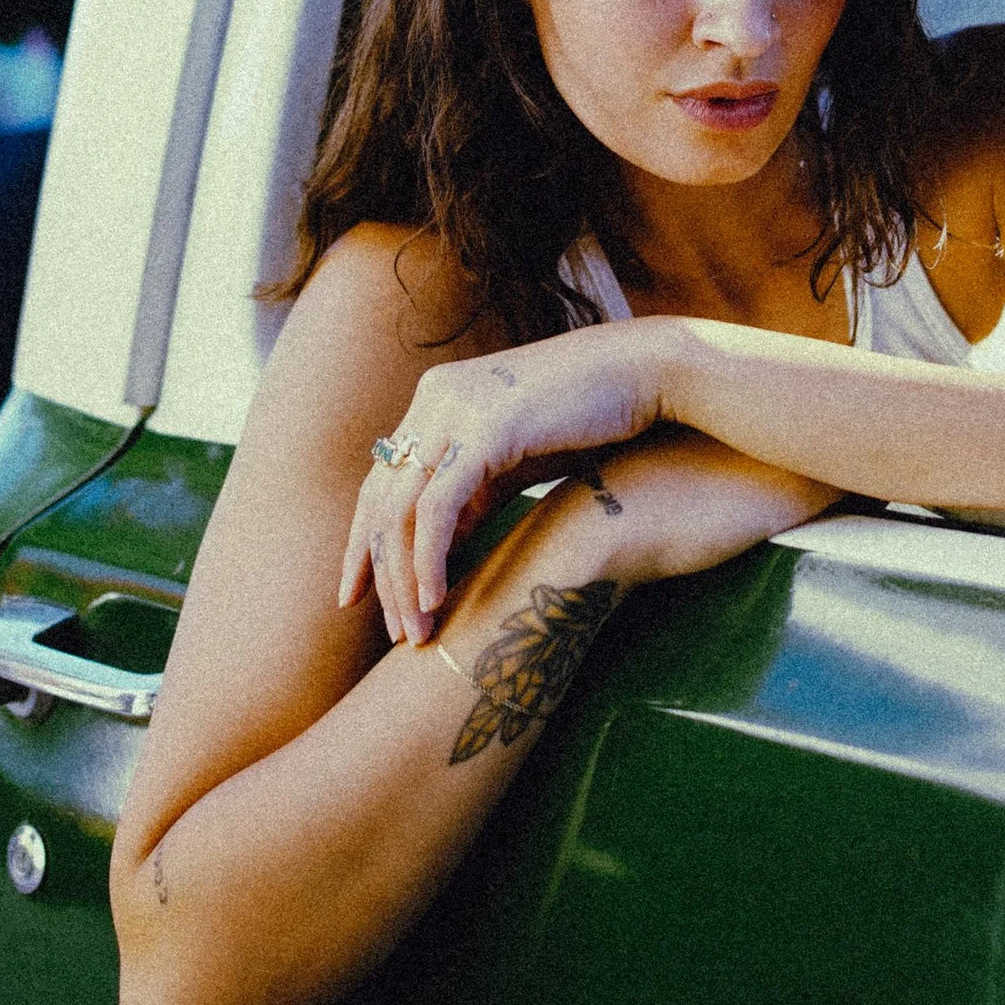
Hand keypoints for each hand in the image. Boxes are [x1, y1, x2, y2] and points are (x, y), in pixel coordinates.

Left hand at [339, 324, 664, 643]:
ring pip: (401, 510)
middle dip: (378, 572)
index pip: (379, 479)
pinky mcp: (484, 429)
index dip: (363, 542)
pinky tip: (435, 597)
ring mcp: (455, 410)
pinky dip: (429, 559)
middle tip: (390, 632)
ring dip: (403, 579)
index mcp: (436, 400)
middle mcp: (434, 399)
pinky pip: (437, 508)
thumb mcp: (517, 457)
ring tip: (417, 632)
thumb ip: (473, 489)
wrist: (647, 371)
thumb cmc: (594, 415)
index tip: (356, 597)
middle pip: (379, 499)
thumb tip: (440, 540)